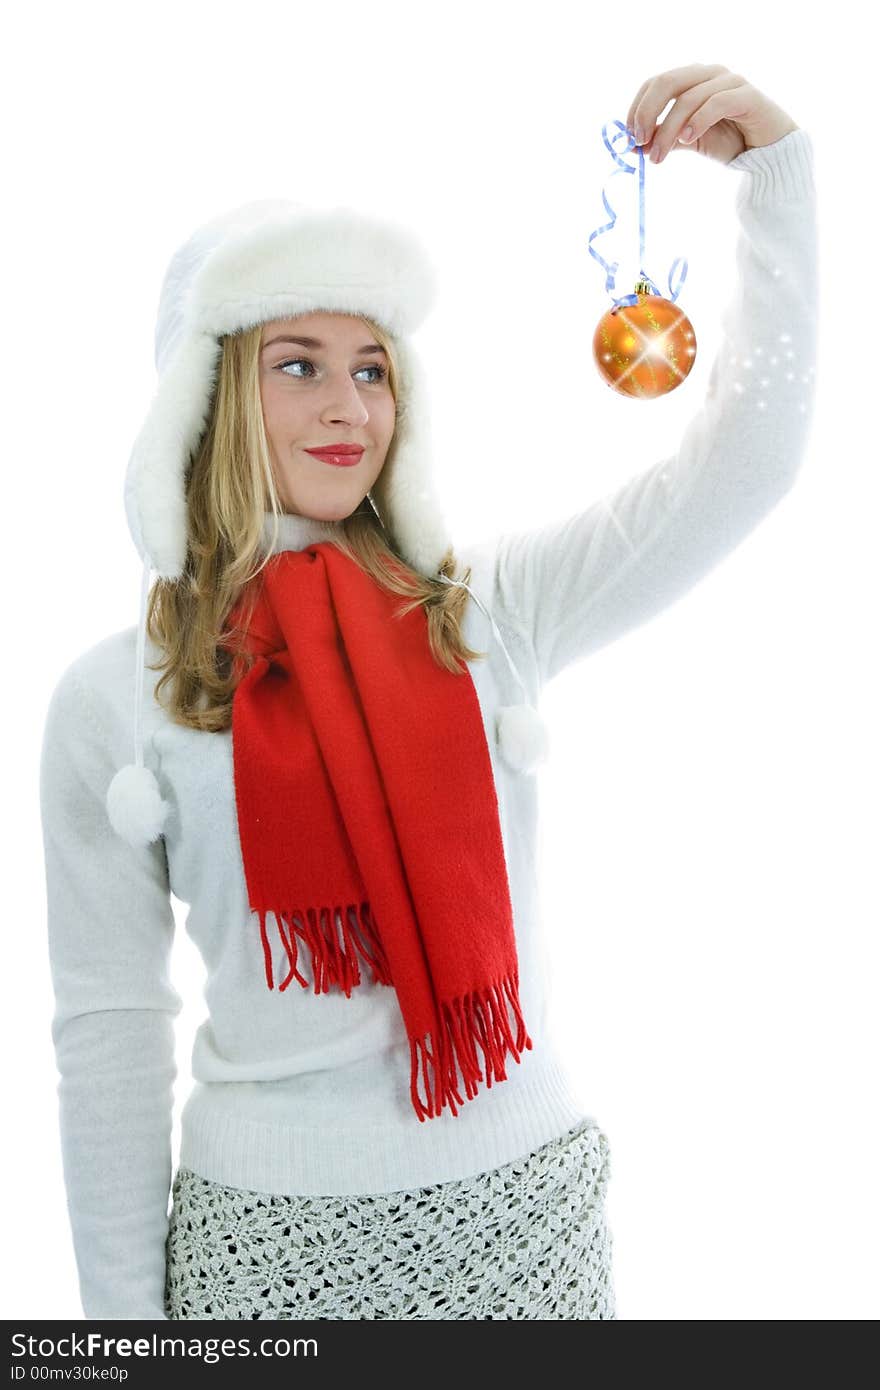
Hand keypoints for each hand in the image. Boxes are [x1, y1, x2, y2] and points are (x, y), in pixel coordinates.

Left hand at [625, 63, 798, 166]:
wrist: (766, 152)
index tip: (629, 136)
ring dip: (667, 130)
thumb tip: (632, 147)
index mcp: (692, 79)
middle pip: (668, 82)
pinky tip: (686, 139)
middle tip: (638, 141)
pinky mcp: (747, 95)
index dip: (638, 107)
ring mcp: (729, 81)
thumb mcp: (688, 141)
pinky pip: (716, 103)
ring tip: (658, 157)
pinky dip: (697, 121)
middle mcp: (709, 73)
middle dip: (647, 113)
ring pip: (688, 98)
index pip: (656, 82)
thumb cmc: (728, 141)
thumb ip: (663, 139)